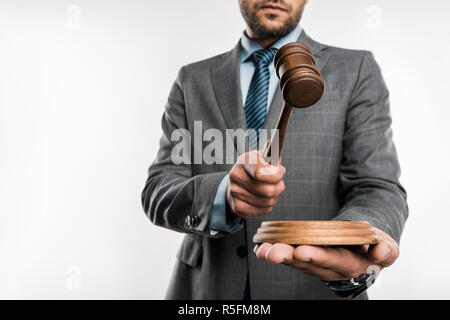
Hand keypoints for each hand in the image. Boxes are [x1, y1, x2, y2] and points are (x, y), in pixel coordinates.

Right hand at [226, 150, 285, 219]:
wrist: (236, 184)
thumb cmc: (255, 169)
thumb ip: (272, 153)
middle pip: (268, 190)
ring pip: (268, 202)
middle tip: (277, 184)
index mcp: (244, 160)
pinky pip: (263, 210)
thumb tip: (273, 142)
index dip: (276, 175)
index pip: (261, 172)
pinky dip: (266, 207)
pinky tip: (261, 200)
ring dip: (273, 198)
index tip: (280, 172)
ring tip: (268, 191)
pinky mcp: (237, 207)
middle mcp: (236, 176)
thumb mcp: (263, 158)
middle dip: (278, 188)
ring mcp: (234, 192)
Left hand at [254, 227, 398, 280]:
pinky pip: (289, 256)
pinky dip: (274, 251)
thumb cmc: (374, 246)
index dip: (317, 256)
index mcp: (350, 264)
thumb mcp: (387, 247)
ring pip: (295, 261)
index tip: (302, 251)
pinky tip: (260, 247)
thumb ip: (385, 250)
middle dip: (288, 257)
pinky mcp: (306, 257)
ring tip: (262, 250)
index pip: (333, 261)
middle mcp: (329, 267)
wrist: (364, 248)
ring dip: (277, 255)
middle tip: (271, 252)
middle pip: (307, 263)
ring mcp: (316, 263)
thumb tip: (377, 253)